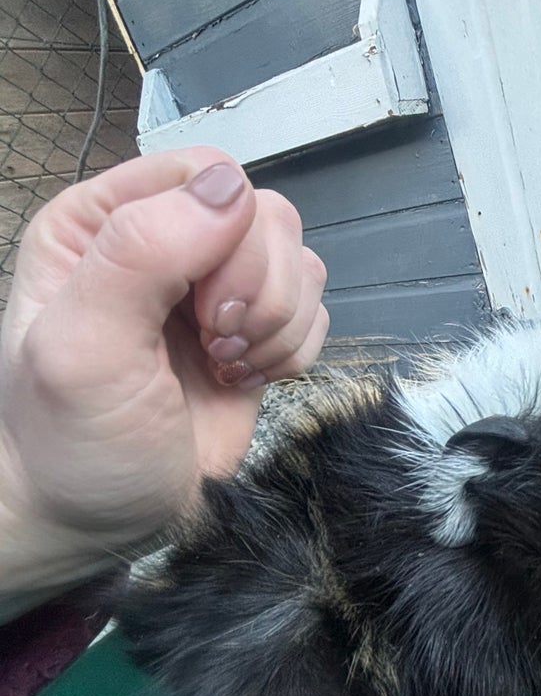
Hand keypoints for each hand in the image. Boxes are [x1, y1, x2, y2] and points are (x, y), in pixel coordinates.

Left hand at [0, 148, 328, 612]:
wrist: (95, 520)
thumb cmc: (71, 439)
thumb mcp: (84, 346)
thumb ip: (143, 253)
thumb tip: (234, 190)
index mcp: (101, 220)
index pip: (204, 174)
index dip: (226, 235)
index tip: (204, 311)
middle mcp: (162, 240)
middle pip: (264, 215)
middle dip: (258, 289)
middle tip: (216, 348)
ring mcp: (213, 287)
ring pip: (299, 261)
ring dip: (278, 324)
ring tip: (226, 369)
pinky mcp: (254, 333)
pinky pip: (314, 310)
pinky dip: (293, 350)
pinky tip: (244, 381)